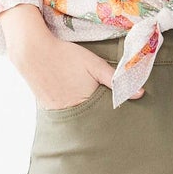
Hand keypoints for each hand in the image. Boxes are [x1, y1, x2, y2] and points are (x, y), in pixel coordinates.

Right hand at [0, 4, 143, 107]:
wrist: (32, 51)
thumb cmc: (66, 55)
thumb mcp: (94, 64)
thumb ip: (115, 79)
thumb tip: (140, 94)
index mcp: (85, 103)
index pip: (105, 118)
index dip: (112, 118)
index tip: (121, 119)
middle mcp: (71, 112)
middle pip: (90, 122)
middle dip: (99, 121)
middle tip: (107, 119)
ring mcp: (57, 112)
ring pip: (76, 120)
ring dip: (84, 117)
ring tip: (89, 110)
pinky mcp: (47, 108)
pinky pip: (63, 115)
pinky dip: (70, 111)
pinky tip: (72, 103)